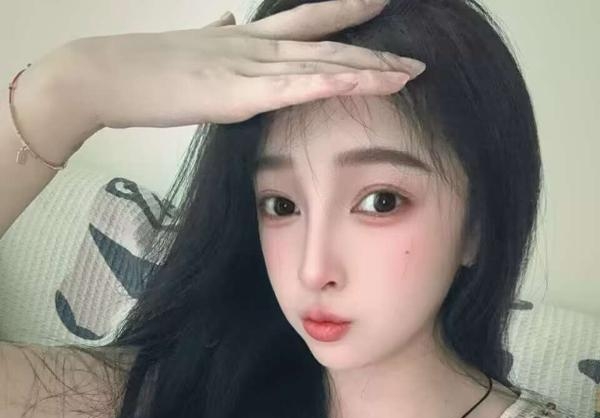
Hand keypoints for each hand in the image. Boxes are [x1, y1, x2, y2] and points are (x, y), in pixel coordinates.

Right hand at [64, 0, 425, 130]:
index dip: (347, 11)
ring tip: (409, 74)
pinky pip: (297, 88)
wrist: (106, 75)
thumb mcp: (192, 49)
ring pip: (321, 66)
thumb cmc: (145, 70)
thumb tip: (227, 18)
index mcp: (248, 39)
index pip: (309, 21)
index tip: (380, 3)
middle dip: (374, 53)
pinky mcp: (239, 93)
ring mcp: (249, 67)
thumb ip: (218, 36)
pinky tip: (365, 84)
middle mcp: (257, 46)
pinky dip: (334, 86)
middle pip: (328, 45)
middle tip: (416, 59)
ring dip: (368, 72)